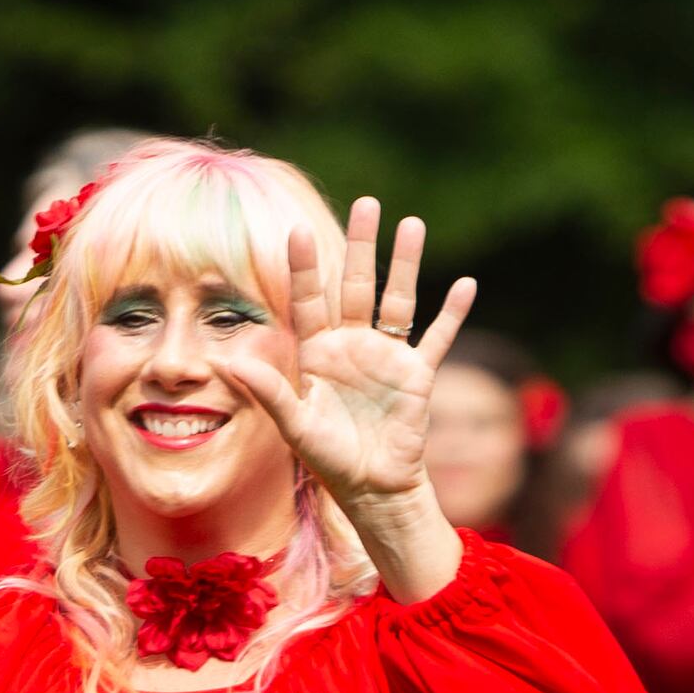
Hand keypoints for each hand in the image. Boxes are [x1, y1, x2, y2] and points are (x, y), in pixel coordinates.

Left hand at [220, 197, 477, 509]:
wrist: (373, 488)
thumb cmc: (329, 459)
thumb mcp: (295, 426)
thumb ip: (268, 392)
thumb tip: (227, 363)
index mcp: (318, 353)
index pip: (310, 300)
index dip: (306, 268)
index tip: (299, 231)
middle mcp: (352, 346)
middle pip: (357, 285)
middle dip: (362, 245)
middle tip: (368, 204)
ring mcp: (387, 356)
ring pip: (397, 300)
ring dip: (406, 264)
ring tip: (412, 224)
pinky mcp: (417, 374)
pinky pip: (437, 338)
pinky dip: (452, 314)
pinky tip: (466, 285)